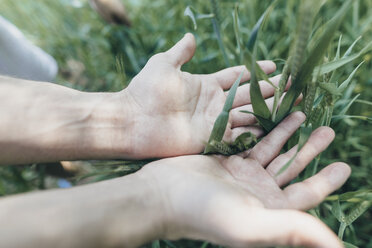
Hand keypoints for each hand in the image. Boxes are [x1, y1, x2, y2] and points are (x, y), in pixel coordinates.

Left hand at [122, 33, 278, 157]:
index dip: (255, 72)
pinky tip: (274, 128)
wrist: (133, 120)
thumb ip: (180, 52)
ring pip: (248, 115)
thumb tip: (190, 37)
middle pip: (249, 95)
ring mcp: (214, 123)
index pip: (238, 77)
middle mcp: (214, 104)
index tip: (276, 66)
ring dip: (269, 111)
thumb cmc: (145, 90)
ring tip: (292, 104)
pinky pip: (238, 137)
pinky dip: (255, 133)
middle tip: (293, 84)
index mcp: (206, 85)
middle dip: (271, 90)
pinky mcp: (211, 140)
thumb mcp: (164, 64)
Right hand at [139, 112, 350, 246]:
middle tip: (329, 131)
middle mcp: (257, 193)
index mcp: (267, 210)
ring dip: (288, 133)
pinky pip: (250, 140)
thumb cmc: (204, 213)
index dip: (326, 181)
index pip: (305, 194)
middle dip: (310, 150)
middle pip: (291, 169)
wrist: (161, 195)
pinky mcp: (225, 158)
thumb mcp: (250, 224)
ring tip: (304, 114)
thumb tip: (336, 246)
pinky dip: (263, 128)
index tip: (344, 166)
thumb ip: (293, 230)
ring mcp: (241, 174)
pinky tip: (273, 114)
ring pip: (271, 150)